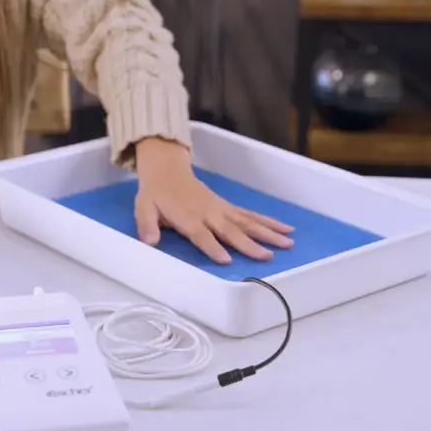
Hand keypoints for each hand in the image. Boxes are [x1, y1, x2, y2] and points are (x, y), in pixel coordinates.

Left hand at [133, 137, 293, 263]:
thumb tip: (149, 241)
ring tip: (287, 243)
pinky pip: (250, 215)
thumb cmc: (155, 194)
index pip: (201, 234)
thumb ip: (146, 225)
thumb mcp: (143, 208)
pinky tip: (284, 229)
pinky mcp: (227, 206)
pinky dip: (268, 221)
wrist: (166, 170)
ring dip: (267, 232)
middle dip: (249, 244)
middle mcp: (208, 213)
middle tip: (267, 256)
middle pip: (230, 230)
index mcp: (187, 216)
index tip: (226, 259)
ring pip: (247, 222)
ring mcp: (220, 209)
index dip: (212, 246)